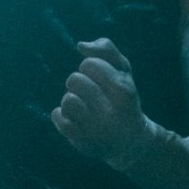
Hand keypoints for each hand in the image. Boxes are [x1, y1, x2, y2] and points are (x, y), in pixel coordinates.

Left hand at [51, 38, 153, 169]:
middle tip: (90, 93)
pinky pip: (58, 117)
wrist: (131, 142)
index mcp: (123, 90)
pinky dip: (61, 114)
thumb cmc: (123, 98)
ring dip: (71, 99)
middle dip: (79, 83)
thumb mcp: (124, 71)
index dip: (90, 67)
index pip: (89, 64)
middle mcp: (110, 112)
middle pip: (74, 80)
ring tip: (82, 105)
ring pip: (67, 100)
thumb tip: (81, 45)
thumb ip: (106, 50)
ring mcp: (95, 130)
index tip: (100, 78)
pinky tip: (74, 118)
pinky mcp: (82, 143)